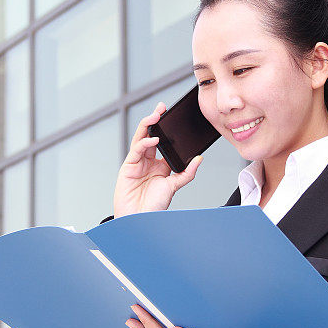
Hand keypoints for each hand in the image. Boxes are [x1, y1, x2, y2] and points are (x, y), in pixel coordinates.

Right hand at [112, 102, 202, 217]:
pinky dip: (144, 143)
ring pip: (141, 138)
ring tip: (156, 116)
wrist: (140, 220)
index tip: (174, 117)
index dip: (166, 129)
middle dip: (155, 120)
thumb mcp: (174, 186)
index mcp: (159, 165)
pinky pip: (136, 150)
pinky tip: (153, 139)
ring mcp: (136, 163)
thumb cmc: (154, 206)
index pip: (163, 142)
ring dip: (147, 125)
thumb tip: (200, 159)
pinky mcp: (128, 167)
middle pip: (150, 135)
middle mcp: (147, 162)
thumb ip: (187, 173)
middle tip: (162, 108)